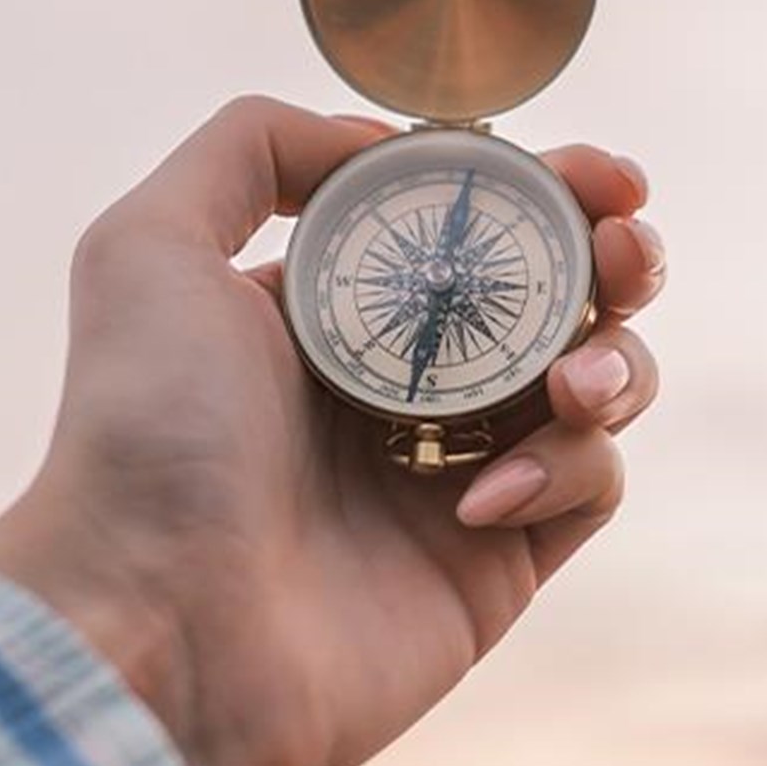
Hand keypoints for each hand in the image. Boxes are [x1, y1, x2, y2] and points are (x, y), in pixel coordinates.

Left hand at [0, 96, 665, 765]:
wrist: (156, 625)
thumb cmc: (143, 436)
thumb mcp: (149, 244)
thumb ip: (251, 147)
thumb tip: (378, 141)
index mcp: (337, 310)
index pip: (470, 226)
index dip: (544, 189)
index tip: (597, 174)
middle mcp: (403, 384)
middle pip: (556, 295)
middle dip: (613, 257)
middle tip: (624, 251)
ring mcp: (456, 473)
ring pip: (598, 384)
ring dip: (614, 359)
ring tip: (569, 380)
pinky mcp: (497, 563)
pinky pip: (588, 487)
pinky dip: (565, 468)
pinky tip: (482, 495)